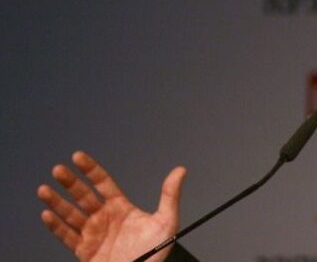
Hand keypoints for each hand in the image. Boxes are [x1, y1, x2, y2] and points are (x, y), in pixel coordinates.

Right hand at [37, 151, 185, 261]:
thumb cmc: (155, 252)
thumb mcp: (166, 222)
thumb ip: (170, 195)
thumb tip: (180, 170)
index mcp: (120, 207)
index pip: (102, 182)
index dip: (90, 169)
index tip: (77, 156)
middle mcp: (104, 217)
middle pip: (83, 195)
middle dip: (70, 182)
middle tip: (58, 169)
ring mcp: (92, 233)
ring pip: (70, 214)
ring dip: (56, 202)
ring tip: (44, 190)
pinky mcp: (84, 250)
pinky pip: (66, 236)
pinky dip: (56, 226)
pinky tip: (47, 215)